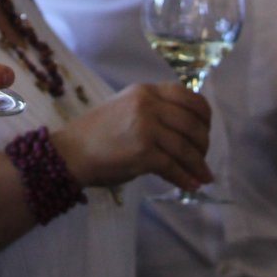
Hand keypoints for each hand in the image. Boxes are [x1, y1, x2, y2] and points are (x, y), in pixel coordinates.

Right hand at [63, 82, 212, 194]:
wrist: (70, 152)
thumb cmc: (96, 133)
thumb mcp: (125, 108)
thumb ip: (153, 110)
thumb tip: (187, 128)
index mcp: (144, 91)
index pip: (187, 95)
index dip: (203, 114)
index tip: (206, 130)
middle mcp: (147, 104)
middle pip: (191, 122)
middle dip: (203, 143)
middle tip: (203, 157)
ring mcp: (145, 127)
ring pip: (185, 146)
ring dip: (198, 164)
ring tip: (204, 175)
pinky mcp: (142, 152)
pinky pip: (173, 166)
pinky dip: (186, 178)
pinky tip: (192, 185)